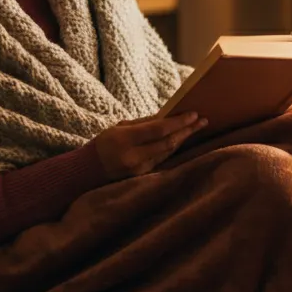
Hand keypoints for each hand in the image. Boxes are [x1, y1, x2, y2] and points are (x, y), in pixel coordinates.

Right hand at [92, 110, 208, 181]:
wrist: (88, 171)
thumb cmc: (104, 144)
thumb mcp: (119, 128)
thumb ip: (144, 123)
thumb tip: (169, 115)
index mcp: (124, 140)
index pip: (158, 130)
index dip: (178, 122)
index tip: (194, 114)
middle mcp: (133, 157)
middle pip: (167, 142)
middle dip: (187, 130)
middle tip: (203, 120)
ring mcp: (139, 170)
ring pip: (168, 152)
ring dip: (184, 139)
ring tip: (197, 127)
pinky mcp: (143, 177)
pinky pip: (163, 159)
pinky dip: (173, 148)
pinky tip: (183, 139)